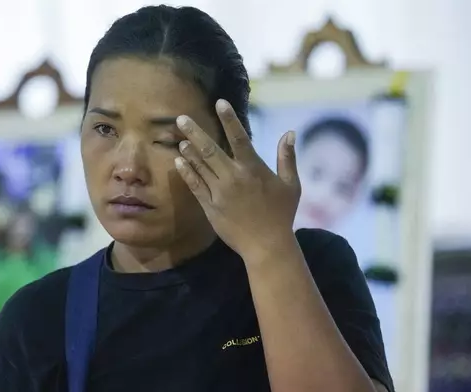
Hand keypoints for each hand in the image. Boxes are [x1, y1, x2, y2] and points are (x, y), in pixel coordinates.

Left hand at [175, 99, 300, 258]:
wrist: (267, 245)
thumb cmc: (282, 214)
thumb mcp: (291, 185)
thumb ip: (287, 157)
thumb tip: (290, 132)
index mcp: (253, 169)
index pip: (240, 138)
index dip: (229, 119)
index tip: (219, 103)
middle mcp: (234, 178)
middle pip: (211, 150)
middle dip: (195, 132)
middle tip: (181, 118)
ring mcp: (220, 192)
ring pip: (200, 166)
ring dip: (189, 150)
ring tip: (179, 137)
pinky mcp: (210, 207)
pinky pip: (195, 186)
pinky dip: (187, 172)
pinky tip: (179, 161)